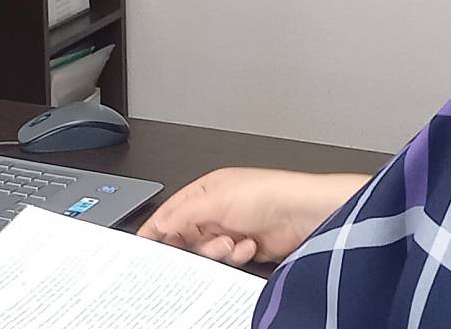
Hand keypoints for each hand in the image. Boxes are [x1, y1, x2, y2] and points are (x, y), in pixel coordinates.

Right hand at [138, 168, 367, 266]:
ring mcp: (233, 228)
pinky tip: (249, 245)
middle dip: (194, 244)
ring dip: (218, 250)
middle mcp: (218, 208)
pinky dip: (236, 256)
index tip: (146, 246)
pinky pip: (227, 260)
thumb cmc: (269, 193)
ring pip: (207, 252)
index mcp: (206, 189)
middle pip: (188, 236)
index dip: (158, 228)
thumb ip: (182, 215)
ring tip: (232, 242)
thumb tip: (158, 226)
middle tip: (204, 244)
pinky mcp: (247, 247)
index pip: (172, 211)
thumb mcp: (215, 200)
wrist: (305, 214)